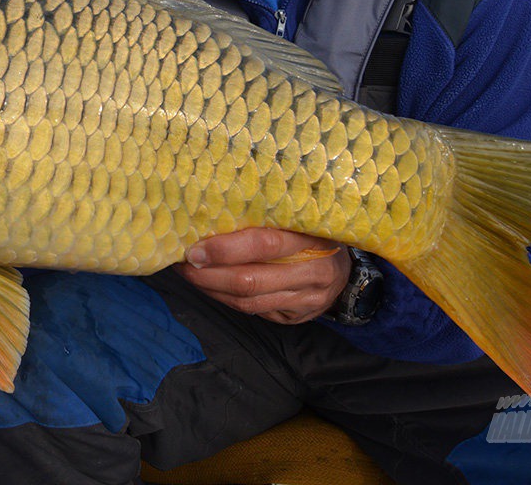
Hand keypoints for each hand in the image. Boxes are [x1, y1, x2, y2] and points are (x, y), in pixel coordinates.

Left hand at [175, 228, 350, 324]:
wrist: (347, 270)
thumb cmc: (313, 234)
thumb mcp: (299, 218)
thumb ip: (265, 218)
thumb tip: (212, 214)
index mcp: (313, 238)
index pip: (264, 245)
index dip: (225, 249)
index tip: (195, 248)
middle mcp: (313, 273)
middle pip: (250, 281)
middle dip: (209, 275)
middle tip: (184, 263)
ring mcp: (307, 300)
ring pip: (248, 302)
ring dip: (212, 290)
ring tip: (189, 274)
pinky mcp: (297, 317)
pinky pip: (254, 312)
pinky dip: (226, 300)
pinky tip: (210, 287)